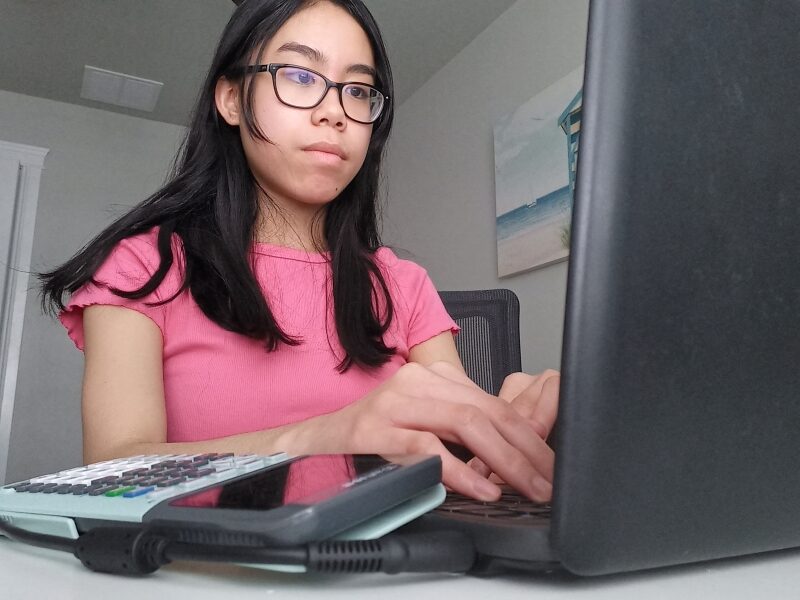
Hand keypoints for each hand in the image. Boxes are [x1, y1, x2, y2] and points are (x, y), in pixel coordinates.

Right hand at [290, 361, 553, 501]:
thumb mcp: (423, 420)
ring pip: (464, 423)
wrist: (318, 436)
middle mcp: (418, 382)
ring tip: (525, 486)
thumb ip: (461, 428)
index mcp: (435, 377)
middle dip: (524, 450)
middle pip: (486, 412)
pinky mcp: (376, 426)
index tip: (548, 462)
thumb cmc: (375, 431)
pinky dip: (460, 470)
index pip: (493, 403)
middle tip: (546, 480)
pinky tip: (481, 488)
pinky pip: (427, 446)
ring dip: (503, 460)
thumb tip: (512, 453)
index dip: (526, 435)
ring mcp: (396, 402)